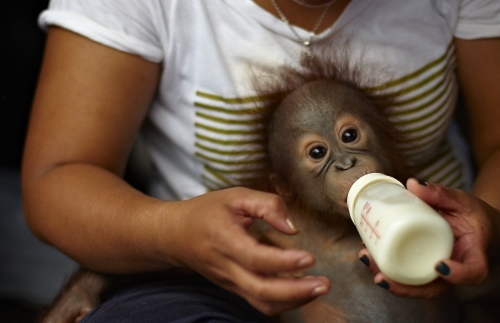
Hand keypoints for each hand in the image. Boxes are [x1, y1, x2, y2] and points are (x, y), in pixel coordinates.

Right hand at [159, 187, 330, 314]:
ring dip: (293, 300)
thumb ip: (266, 204)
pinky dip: (283, 301)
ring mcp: (229, 281)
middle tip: (324, 283)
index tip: (309, 257)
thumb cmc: (206, 212)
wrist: (175, 235)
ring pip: (262, 302)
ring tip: (318, 288)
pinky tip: (302, 291)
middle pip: (261, 290)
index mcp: (224, 239)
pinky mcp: (234, 288)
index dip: (284, 262)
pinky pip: (259, 302)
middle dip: (296, 291)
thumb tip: (292, 226)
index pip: (256, 258)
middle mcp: (226, 266)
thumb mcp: (235, 196)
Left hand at [358, 178, 499, 297]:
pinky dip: (389, 267)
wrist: (479, 227)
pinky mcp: (426, 266)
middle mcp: (456, 269)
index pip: (473, 272)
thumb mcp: (462, 201)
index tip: (440, 266)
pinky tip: (369, 255)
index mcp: (474, 255)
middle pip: (434, 288)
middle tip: (381, 276)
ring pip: (417, 285)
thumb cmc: (474, 215)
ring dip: (390, 278)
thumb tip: (413, 184)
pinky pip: (408, 274)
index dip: (458, 275)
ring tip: (367, 260)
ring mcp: (440, 273)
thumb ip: (440, 193)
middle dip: (405, 287)